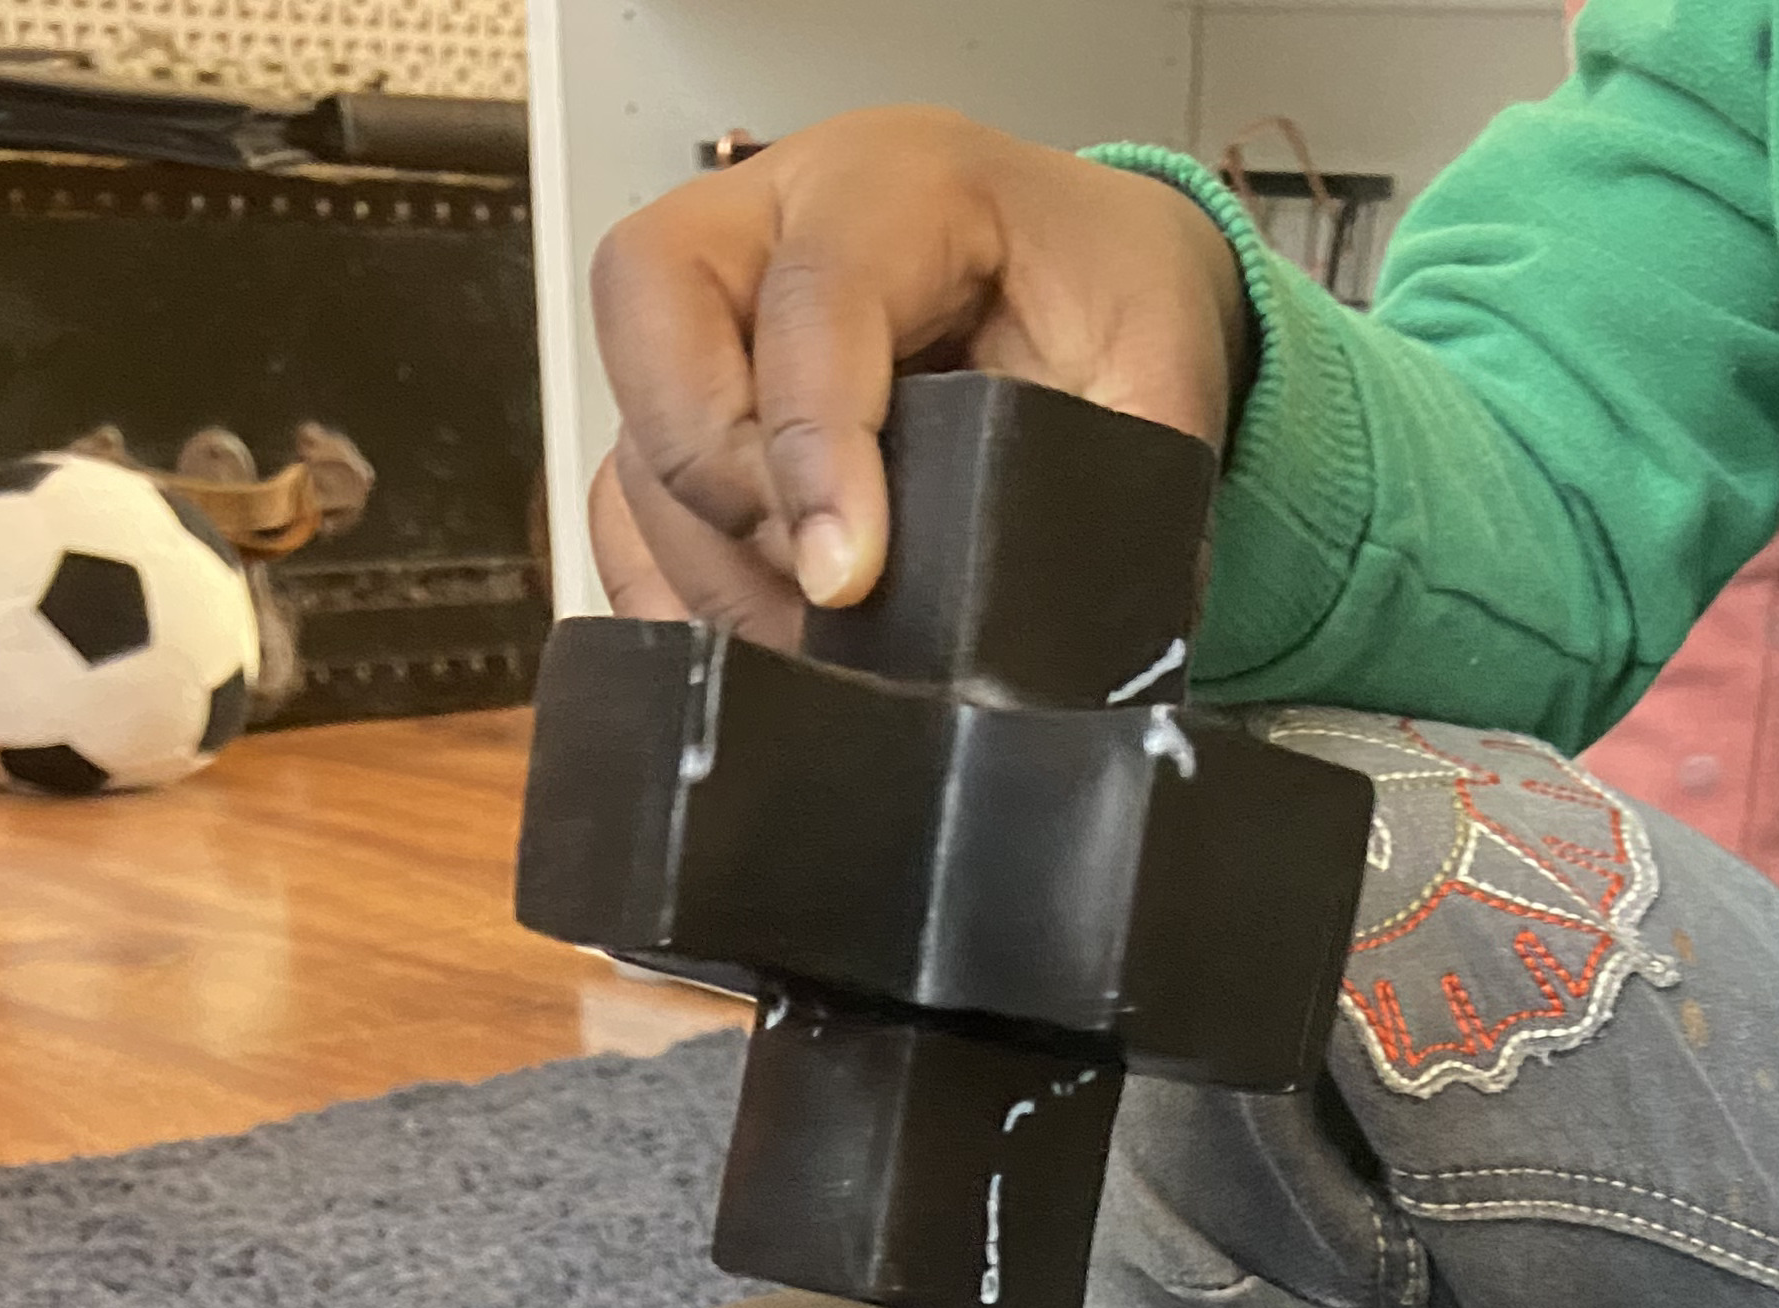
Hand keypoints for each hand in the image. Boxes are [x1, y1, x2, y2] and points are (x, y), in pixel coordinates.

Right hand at [586, 111, 1248, 642]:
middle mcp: (772, 225)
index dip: (813, 447)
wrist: (1086, 288)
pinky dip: (673, 596)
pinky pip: (625, 509)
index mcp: (897, 184)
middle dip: (720, 483)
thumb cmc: (1102, 300)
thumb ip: (1110, 473)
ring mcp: (711, 316)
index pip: (809, 295)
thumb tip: (1044, 629)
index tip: (847, 581)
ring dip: (705, 566)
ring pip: (632, 434)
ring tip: (811, 651)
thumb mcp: (1154, 365)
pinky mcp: (685, 412)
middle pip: (653, 314)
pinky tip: (754, 652)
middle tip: (818, 598)